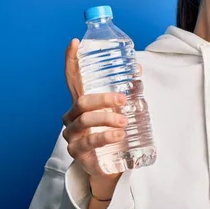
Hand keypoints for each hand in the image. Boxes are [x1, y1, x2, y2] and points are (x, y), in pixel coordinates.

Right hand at [62, 38, 126, 182]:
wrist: (109, 166)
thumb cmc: (112, 132)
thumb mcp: (118, 111)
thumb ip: (125, 92)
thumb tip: (137, 68)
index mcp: (81, 103)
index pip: (73, 78)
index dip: (71, 60)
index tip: (74, 42)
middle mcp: (72, 117)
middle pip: (83, 101)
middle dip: (104, 98)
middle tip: (123, 100)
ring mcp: (72, 135)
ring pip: (85, 121)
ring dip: (106, 119)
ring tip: (123, 121)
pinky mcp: (77, 153)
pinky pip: (88, 142)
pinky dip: (104, 137)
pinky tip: (117, 135)